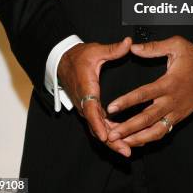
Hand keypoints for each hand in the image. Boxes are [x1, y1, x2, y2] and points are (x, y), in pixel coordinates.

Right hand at [57, 37, 132, 155]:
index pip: (91, 110)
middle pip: (96, 126)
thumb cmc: (79, 56)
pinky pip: (98, 124)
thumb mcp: (96, 50)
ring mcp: (86, 107)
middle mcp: (85, 102)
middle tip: (126, 150)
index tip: (106, 136)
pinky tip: (122, 140)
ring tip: (127, 150)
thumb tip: (129, 42)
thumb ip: (113, 49)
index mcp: (87, 88)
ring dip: (111, 140)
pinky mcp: (89, 109)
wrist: (63, 61)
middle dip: (110, 140)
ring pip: (97, 128)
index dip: (98, 124)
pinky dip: (109, 133)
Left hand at [105, 36, 192, 153]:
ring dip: (137, 138)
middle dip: (128, 127)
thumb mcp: (176, 45)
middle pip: (147, 118)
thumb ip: (153, 47)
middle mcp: (171, 101)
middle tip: (111, 133)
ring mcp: (175, 112)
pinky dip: (149, 138)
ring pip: (155, 130)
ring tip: (121, 142)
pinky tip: (136, 141)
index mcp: (169, 83)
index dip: (126, 101)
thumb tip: (133, 48)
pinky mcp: (178, 118)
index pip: (144, 95)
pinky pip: (163, 131)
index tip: (111, 107)